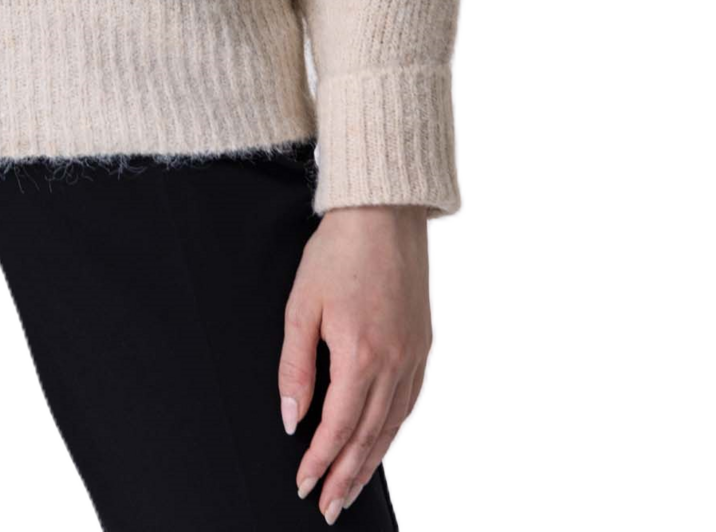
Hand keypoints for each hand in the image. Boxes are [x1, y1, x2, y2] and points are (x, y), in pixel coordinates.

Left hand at [278, 205, 431, 520]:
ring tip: (351, 488)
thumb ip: (296, 366)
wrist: (384, 212)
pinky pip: (409, 402)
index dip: (319, 461)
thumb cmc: (338, 251)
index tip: (303, 485)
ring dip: (371, 461)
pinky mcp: (424, 346)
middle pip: (368, 437)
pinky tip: (382, 443)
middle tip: (329, 507)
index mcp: (360, 356)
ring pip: (392, 425)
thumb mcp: (301, 305)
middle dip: (346, 476)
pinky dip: (393, 430)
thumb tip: (292, 418)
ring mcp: (414, 356)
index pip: (338, 428)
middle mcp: (394, 363)